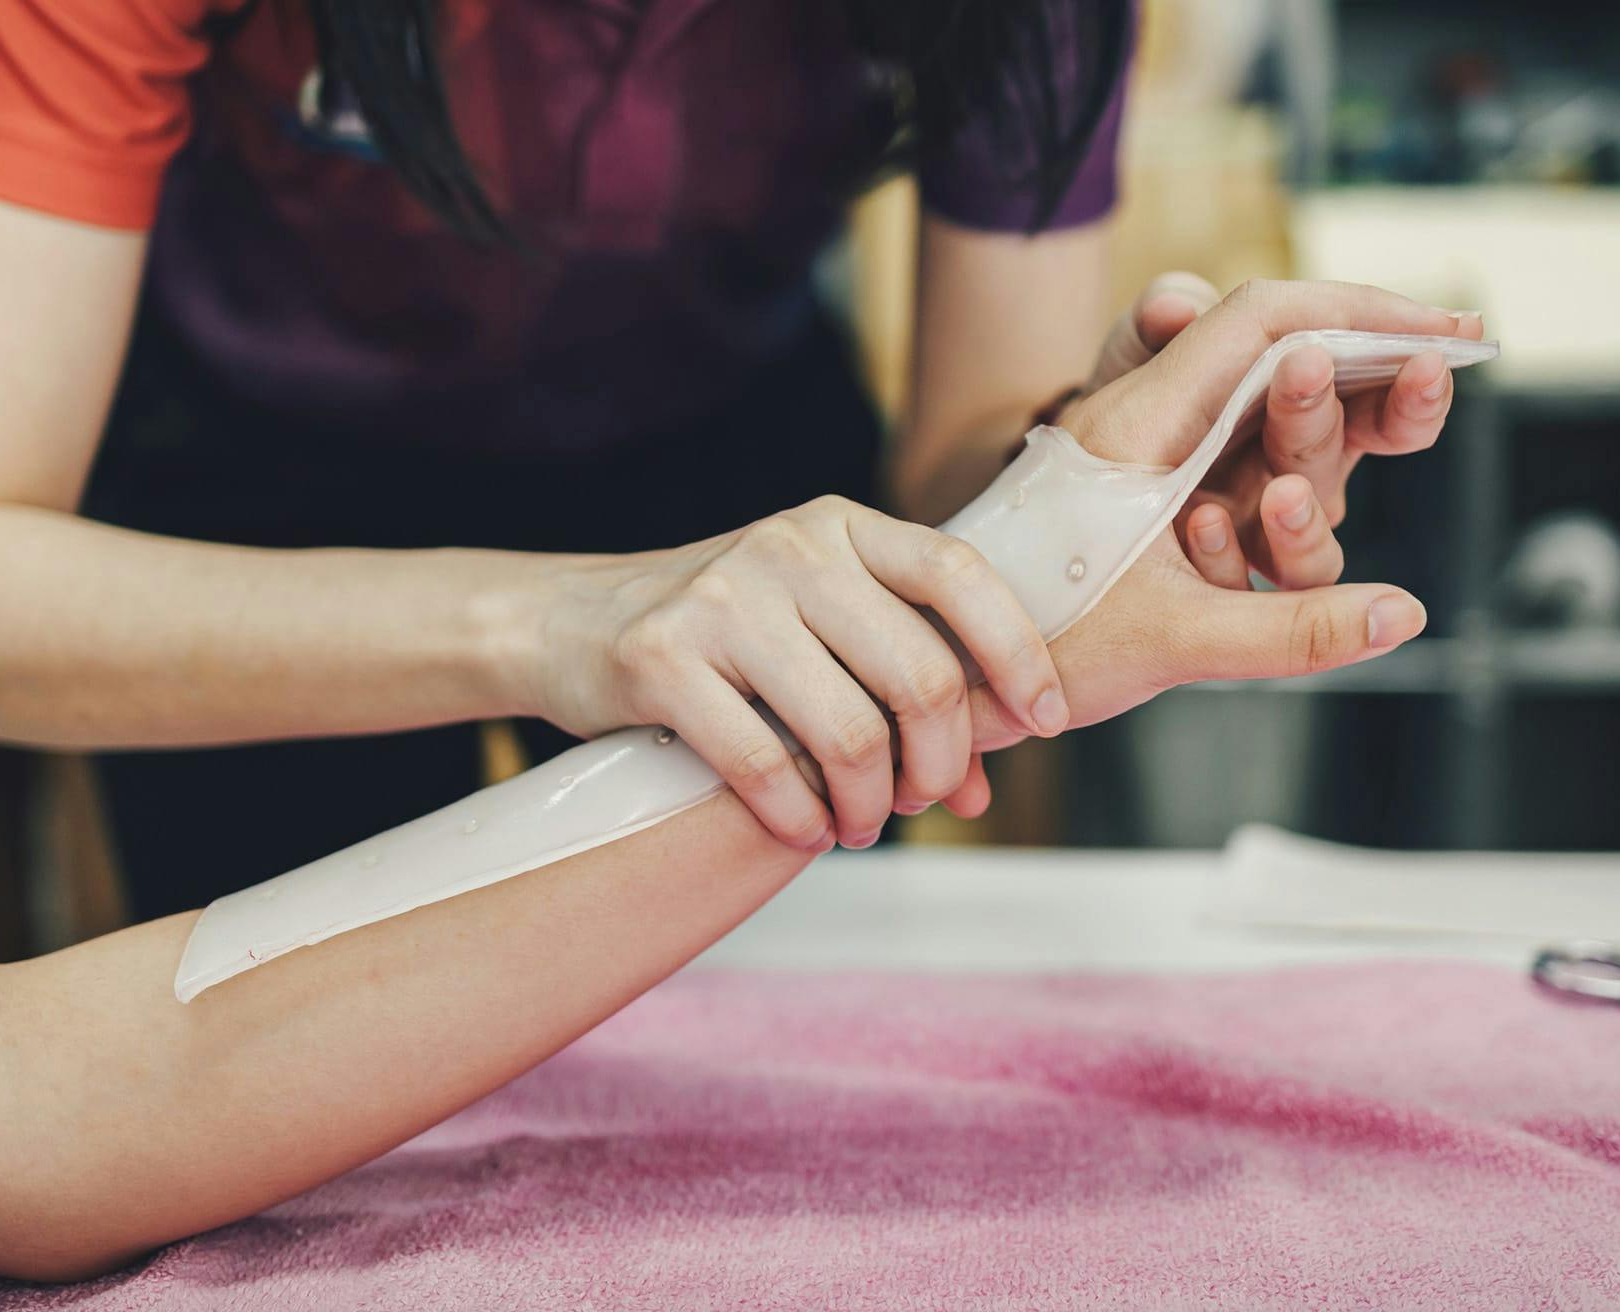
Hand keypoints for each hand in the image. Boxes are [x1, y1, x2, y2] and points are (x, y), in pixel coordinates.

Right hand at [530, 497, 1068, 850]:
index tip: (1048, 723)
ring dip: (870, 806)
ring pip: (849, 732)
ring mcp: (722, 599)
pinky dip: (798, 819)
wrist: (571, 623)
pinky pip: (764, 765)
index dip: (1019, 654)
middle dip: (940, 762)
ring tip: (859, 824)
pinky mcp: (662, 660)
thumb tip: (979, 790)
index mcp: (841, 525)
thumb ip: (895, 679)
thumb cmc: (722, 637)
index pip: (960, 575)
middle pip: (918, 674)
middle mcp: (789, 547)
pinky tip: (803, 831)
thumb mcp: (814, 624)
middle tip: (926, 801)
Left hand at [947, 279, 1461, 752]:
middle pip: (1281, 363)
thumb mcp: (1168, 641)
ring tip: (1282, 512)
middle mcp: (1150, 427)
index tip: (1446, 330)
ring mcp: (1156, 464)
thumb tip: (1404, 615)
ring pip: (1270, 431)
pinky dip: (1281, 518)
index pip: (1266, 320)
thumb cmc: (1025, 647)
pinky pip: (1243, 486)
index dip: (1363, 312)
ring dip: (1315, 458)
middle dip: (1365, 376)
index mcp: (1142, 424)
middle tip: (1437, 378)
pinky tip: (1255, 539)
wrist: (941, 672)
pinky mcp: (1161, 506)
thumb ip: (1292, 630)